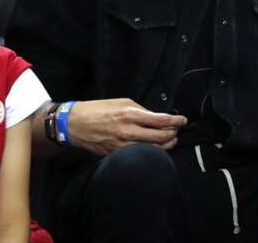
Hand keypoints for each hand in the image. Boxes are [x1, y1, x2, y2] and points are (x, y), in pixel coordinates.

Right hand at [67, 98, 186, 155]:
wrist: (75, 124)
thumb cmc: (98, 109)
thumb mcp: (121, 102)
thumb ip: (140, 110)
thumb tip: (156, 117)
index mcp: (130, 115)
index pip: (161, 120)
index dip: (176, 121)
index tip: (183, 120)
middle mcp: (128, 131)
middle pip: (160, 137)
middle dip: (173, 133)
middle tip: (177, 130)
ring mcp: (122, 146)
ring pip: (152, 149)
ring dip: (166, 145)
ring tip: (170, 139)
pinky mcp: (116, 155)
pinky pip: (139, 155)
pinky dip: (151, 152)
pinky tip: (155, 148)